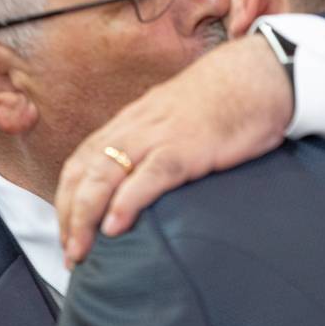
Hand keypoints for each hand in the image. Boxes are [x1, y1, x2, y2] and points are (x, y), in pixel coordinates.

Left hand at [56, 34, 292, 266]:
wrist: (258, 73)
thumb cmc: (224, 97)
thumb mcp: (175, 115)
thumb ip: (154, 139)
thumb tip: (142, 172)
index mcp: (132, 120)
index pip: (82, 159)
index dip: (67, 197)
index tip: (66, 229)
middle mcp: (137, 126)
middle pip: (85, 171)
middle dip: (69, 215)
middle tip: (70, 253)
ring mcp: (161, 135)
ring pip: (106, 174)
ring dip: (86, 216)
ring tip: (80, 250)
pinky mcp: (189, 146)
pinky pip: (150, 174)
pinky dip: (127, 201)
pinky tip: (115, 226)